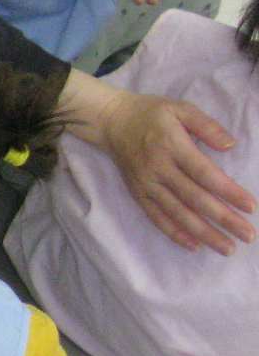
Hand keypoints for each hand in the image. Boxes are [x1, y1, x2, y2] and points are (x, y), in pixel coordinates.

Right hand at [66, 70, 254, 252]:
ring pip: (177, 213)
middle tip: (248, 235)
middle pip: (194, 198)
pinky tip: (195, 245)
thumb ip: (205, 125)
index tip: (251, 207)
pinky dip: (175, 233)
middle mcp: (158, 168)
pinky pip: (156, 217)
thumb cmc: (150, 113)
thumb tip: (230, 145)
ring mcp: (146, 184)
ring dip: (204, 232)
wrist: (110, 120)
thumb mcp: (179, 108)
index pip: (204, 173)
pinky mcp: (137, 193)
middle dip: (223, 218)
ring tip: (227, 248)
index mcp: (172, 145)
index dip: (228, 192)